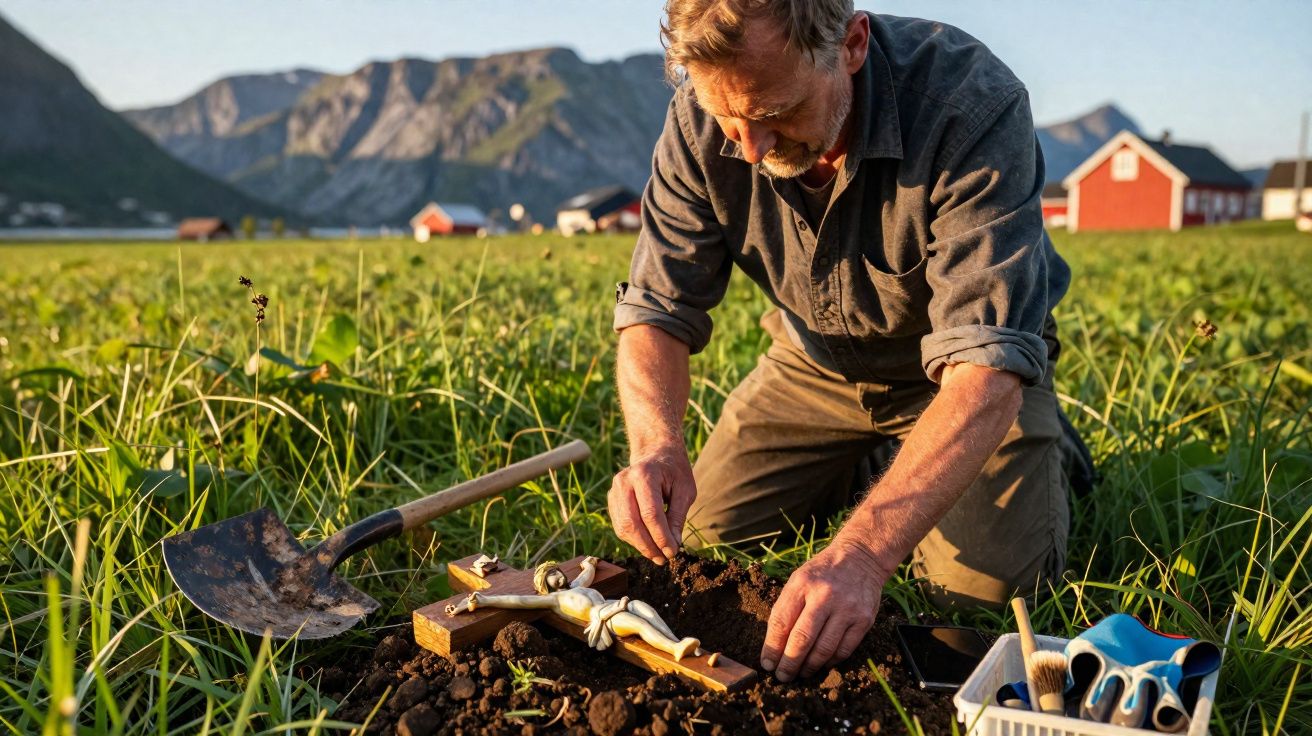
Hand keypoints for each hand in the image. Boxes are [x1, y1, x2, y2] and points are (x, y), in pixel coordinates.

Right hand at [607, 446, 695, 563]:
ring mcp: (614, 490)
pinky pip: (620, 526)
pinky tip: (649, 542)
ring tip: (658, 554)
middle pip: (632, 523)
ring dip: (641, 546)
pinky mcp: (612, 500)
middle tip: (664, 558)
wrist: (656, 453)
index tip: (673, 552)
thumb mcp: (685, 490)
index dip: (661, 537)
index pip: (650, 513)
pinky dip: (634, 539)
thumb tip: (672, 545)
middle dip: (649, 545)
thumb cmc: (674, 471)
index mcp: (644, 475)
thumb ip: (678, 517)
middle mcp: (624, 481)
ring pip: (623, 527)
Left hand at [760, 537, 887, 681]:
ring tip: (800, 673)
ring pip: (824, 649)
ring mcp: (847, 608)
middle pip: (802, 639)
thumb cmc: (823, 572)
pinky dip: (830, 662)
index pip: (781, 622)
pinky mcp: (864, 620)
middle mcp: (825, 596)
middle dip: (789, 663)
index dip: (772, 648)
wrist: (861, 558)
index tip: (767, 663)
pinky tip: (821, 664)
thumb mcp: (799, 579)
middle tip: (782, 676)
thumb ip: (787, 607)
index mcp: (802, 584)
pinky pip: (844, 650)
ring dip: (809, 666)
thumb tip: (774, 645)